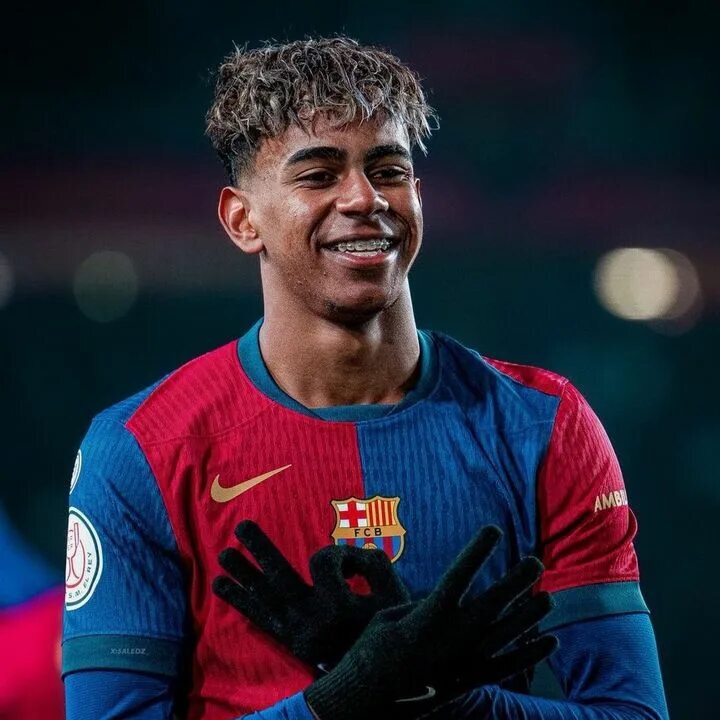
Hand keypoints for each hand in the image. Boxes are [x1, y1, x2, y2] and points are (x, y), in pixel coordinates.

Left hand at [213, 520, 409, 668]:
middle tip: (242, 525)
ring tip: (223, 555)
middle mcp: (313, 623)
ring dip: (243, 575)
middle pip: (281, 579)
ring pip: (265, 599)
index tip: (354, 572)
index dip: (339, 556)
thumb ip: (367, 561)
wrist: (387, 671)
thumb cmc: (391, 622)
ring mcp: (298, 635)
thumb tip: (337, 560)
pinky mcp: (291, 643)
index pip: (324, 562)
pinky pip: (261, 619)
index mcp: (339, 608)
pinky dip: (241, 600)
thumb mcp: (391, 587)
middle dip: (261, 550)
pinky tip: (221, 585)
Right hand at [304, 526, 556, 719]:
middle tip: (535, 562)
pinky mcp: (468, 682)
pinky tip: (550, 641)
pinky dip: (530, 653)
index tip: (493, 529)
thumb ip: (420, 605)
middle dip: (516, 580)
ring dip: (530, 614)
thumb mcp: (388, 618)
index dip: (477, 550)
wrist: (366, 703)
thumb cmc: (370, 653)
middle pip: (493, 603)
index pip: (459, 574)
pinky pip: (507, 667)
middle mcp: (452, 637)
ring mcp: (464, 662)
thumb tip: (442, 599)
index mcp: (428, 615)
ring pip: (507, 634)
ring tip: (547, 597)